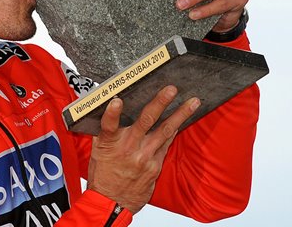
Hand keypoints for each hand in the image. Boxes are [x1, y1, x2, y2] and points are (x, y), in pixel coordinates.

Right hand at [87, 86, 199, 213]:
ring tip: (193, 102)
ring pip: (164, 131)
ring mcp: (144, 158)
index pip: (109, 125)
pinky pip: (166, 143)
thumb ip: (107, 131)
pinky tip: (182, 120)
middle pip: (146, 122)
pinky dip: (174, 130)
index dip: (113, 112)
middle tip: (171, 89)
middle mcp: (128, 149)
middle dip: (160, 103)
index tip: (117, 100)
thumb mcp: (98, 150)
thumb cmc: (103, 174)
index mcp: (109, 144)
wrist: (112, 203)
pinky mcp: (155, 166)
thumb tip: (112, 108)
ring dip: (180, 115)